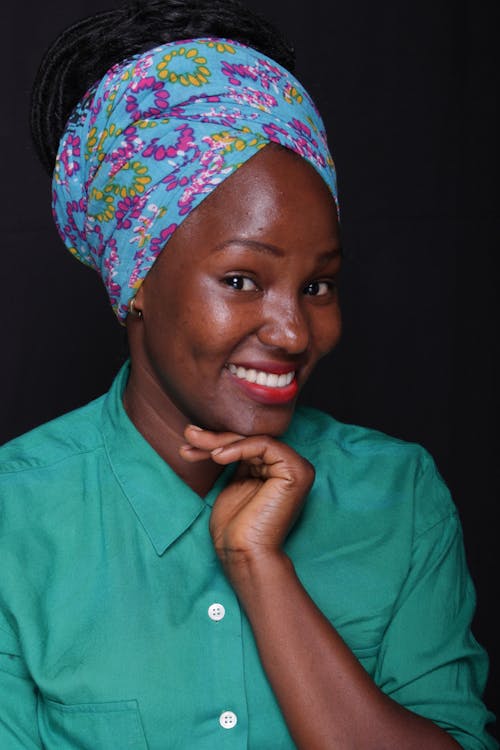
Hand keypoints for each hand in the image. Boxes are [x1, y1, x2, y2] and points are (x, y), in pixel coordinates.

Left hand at [180, 426, 314, 568]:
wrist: (244, 555)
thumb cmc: (235, 527)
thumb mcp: (233, 483)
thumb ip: (235, 460)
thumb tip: (218, 436)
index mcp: (277, 469)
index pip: (246, 444)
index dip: (217, 442)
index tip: (189, 444)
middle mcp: (291, 465)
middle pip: (249, 440)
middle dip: (215, 438)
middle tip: (189, 435)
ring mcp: (297, 467)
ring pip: (253, 439)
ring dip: (220, 440)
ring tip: (194, 443)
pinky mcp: (295, 472)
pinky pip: (265, 445)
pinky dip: (239, 447)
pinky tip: (217, 456)